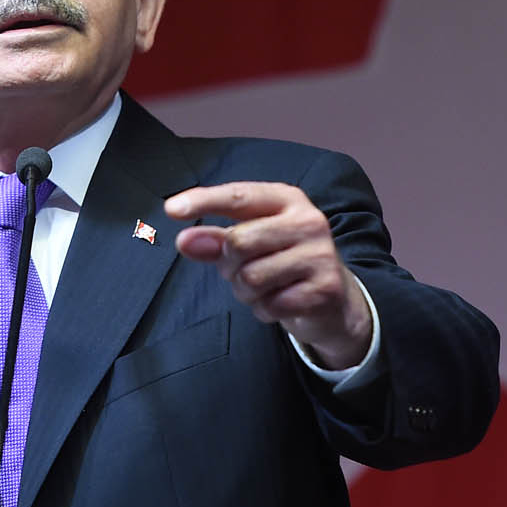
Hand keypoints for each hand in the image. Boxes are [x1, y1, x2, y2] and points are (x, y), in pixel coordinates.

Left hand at [166, 181, 373, 369]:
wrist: (334, 301)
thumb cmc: (282, 263)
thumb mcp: (248, 245)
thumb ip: (215, 239)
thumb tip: (184, 240)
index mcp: (286, 200)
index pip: (238, 196)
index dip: (203, 201)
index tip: (171, 209)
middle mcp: (308, 221)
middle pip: (239, 242)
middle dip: (229, 265)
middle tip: (243, 270)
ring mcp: (320, 255)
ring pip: (251, 278)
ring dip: (246, 292)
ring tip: (265, 287)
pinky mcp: (325, 288)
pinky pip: (270, 305)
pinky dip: (265, 310)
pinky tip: (281, 302)